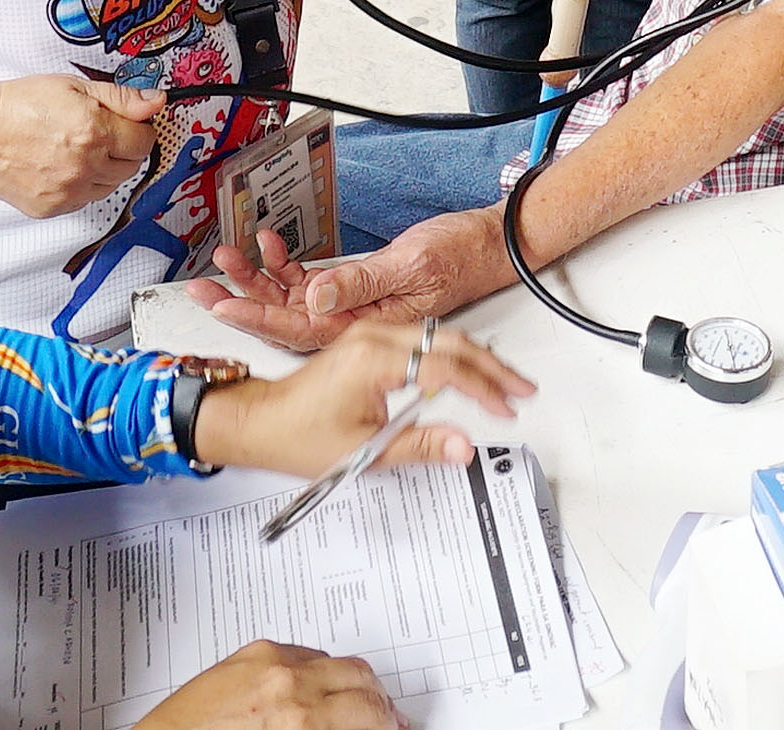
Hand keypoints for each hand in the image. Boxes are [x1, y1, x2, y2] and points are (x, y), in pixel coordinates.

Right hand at [0, 72, 160, 217]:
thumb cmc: (19, 104)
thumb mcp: (73, 86)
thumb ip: (120, 97)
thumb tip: (156, 102)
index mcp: (95, 131)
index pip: (144, 141)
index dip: (138, 129)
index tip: (126, 124)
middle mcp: (85, 166)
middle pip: (131, 166)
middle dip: (123, 149)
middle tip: (98, 134)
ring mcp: (68, 191)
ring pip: (110, 186)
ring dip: (104, 170)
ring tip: (76, 149)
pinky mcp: (51, 208)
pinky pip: (84, 201)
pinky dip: (81, 186)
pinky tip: (61, 166)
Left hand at [139, 642, 398, 729]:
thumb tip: (358, 726)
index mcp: (302, 721)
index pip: (372, 712)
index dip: (388, 722)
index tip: (391, 728)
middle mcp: (288, 685)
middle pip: (363, 680)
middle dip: (378, 703)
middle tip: (382, 720)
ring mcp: (269, 663)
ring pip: (337, 660)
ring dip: (353, 682)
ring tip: (353, 703)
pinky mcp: (251, 651)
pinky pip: (304, 651)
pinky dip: (318, 668)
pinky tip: (316, 687)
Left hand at [187, 211, 514, 351]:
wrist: (491, 246)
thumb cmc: (461, 258)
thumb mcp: (409, 268)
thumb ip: (359, 286)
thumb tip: (314, 298)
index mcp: (365, 330)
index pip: (299, 330)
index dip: (256, 319)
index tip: (221, 306)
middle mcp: (355, 324)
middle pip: (287, 319)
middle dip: (241, 300)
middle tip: (200, 288)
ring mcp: (357, 310)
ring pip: (295, 302)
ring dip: (259, 280)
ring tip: (227, 257)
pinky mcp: (362, 292)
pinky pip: (316, 286)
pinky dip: (289, 267)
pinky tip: (271, 247)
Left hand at [190, 316, 534, 476]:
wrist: (262, 421)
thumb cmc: (298, 435)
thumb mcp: (363, 451)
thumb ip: (419, 446)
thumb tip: (463, 446)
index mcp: (372, 357)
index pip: (445, 367)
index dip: (482, 389)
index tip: (504, 409)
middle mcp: (372, 335)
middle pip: (449, 341)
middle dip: (492, 366)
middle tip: (521, 389)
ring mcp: (369, 333)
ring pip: (438, 335)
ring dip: (475, 357)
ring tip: (505, 381)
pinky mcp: (368, 339)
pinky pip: (421, 338)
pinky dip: (452, 353)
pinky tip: (468, 369)